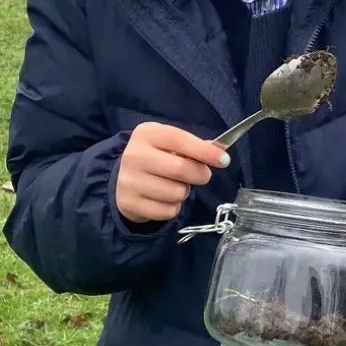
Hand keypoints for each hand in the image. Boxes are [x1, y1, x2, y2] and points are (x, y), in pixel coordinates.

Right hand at [115, 122, 229, 224]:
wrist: (122, 179)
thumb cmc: (155, 158)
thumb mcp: (168, 144)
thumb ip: (193, 147)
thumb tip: (220, 154)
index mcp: (146, 134)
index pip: (179, 140)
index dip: (205, 151)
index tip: (224, 160)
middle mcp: (134, 155)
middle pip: (181, 169)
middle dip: (200, 174)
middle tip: (201, 175)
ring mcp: (129, 181)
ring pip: (177, 193)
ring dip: (184, 192)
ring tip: (174, 185)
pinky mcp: (130, 204)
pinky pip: (168, 211)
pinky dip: (174, 207)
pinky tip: (164, 199)